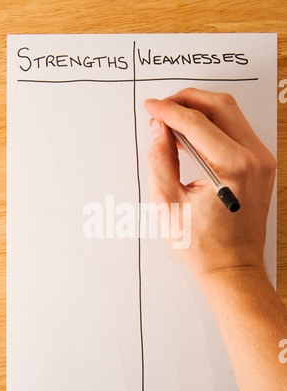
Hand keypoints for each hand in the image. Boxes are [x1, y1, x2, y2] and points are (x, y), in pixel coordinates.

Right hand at [144, 88, 275, 282]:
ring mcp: (262, 161)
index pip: (197, 121)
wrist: (232, 268)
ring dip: (199, 111)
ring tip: (172, 124)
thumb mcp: (168, 203)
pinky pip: (236, 131)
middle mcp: (255, 159)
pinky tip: (191, 136)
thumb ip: (160, 159)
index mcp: (234, 167)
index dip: (168, 110)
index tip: (151, 107)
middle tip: (161, 108)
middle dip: (186, 100)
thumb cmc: (203, 246)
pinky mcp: (261, 166)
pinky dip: (212, 126)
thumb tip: (159, 128)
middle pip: (220, 105)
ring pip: (230, 113)